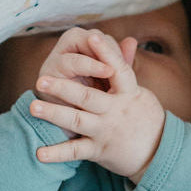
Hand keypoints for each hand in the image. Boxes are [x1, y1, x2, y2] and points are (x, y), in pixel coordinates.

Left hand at [30, 30, 165, 182]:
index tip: (92, 36)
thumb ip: (127, 68)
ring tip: (33, 107)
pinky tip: (39, 153)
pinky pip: (75, 151)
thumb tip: (129, 39)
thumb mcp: (140, 93)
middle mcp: (116, 111)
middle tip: (40, 80)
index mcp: (128, 93)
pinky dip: (57, 154)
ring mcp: (106, 131)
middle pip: (88, 96)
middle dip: (64, 88)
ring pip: (77, 120)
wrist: (157, 154)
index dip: (107, 52)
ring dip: (54, 114)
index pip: (118, 70)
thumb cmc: (144, 117)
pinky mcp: (99, 151)